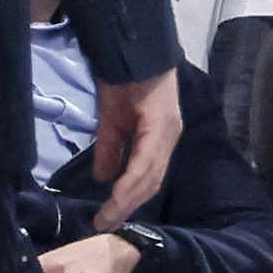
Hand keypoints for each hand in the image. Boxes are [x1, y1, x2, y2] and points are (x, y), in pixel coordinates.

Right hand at [91, 69, 181, 231]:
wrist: (131, 46)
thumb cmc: (124, 78)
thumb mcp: (112, 119)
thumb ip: (110, 148)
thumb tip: (104, 178)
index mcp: (159, 139)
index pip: (148, 178)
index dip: (129, 200)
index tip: (109, 218)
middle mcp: (168, 138)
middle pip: (151, 182)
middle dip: (127, 207)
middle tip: (105, 225)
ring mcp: (168, 132)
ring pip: (150, 175)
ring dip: (127, 199)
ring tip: (108, 217)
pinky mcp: (162, 124)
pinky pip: (147, 159)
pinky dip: (132, 179)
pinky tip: (118, 194)